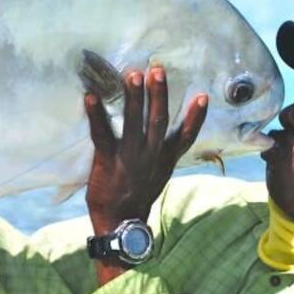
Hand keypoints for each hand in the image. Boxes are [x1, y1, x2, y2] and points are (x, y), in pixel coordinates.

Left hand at [84, 66, 207, 281]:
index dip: (195, 117)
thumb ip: (161, 155)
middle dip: (159, 94)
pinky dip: (96, 114)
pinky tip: (90, 96)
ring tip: (132, 75)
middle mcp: (150, 155)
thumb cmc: (137, 197)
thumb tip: (161, 136)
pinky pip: (102, 133)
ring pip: (134, 122)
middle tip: (157, 69)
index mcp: (164, 158)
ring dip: (134, 97)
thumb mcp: (158, 176)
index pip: (185, 136)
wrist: (121, 223)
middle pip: (158, 120)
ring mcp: (130, 156)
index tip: (203, 95)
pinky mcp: (108, 160)